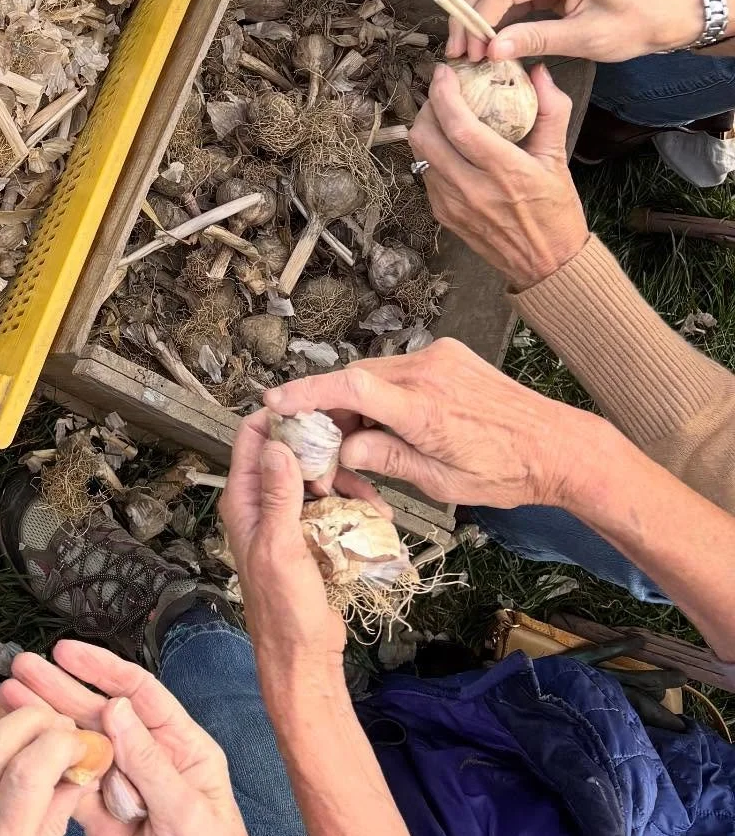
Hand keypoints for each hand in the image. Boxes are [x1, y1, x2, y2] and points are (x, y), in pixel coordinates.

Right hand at [1, 640, 300, 835]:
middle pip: (100, 716)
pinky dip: (47, 774)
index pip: (140, 695)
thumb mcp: (188, 816)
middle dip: (61, 690)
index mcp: (185, 751)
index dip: (102, 669)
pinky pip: (71, 792)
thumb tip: (118, 708)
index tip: (66, 652)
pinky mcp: (102, 827)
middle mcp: (151, 765)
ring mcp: (124, 795)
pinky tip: (22, 751)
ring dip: (47, 726)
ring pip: (79, 751)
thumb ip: (149, 764)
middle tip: (22, 669)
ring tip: (10, 698)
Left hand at [220, 418, 355, 680]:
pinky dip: (352, 505)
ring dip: (343, 481)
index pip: (251, 440)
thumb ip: (278, 496)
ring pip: (315, 480)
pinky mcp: (311, 537)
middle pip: (288, 454)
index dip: (278, 419)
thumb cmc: (284, 609)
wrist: (304, 655)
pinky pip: (331, 507)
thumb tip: (275, 444)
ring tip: (370, 494)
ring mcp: (287, 521)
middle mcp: (261, 505)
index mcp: (243, 502)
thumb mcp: (281, 547)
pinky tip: (376, 513)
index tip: (314, 410)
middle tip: (351, 452)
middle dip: (320, 449)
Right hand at [264, 338, 598, 512]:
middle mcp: (428, 371)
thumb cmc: (505, 473)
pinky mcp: (449, 353)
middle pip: (356, 378)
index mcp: (424, 409)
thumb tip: (342, 450)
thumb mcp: (440, 482)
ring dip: (356, 399)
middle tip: (314, 438)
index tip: (275, 401)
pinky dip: (382, 390)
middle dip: (328, 405)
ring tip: (356, 436)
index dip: (307, 391)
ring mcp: (440, 356)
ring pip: (375, 372)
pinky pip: (399, 368)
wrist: (559, 445)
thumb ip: (386, 459)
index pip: (351, 387)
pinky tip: (387, 419)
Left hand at [411, 62, 586, 289]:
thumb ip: (551, 110)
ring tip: (443, 117)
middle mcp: (473, 189)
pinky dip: (431, 154)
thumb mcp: (559, 159)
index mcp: (505, 172)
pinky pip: (425, 175)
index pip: (459, 125)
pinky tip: (448, 148)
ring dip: (426, 129)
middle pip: (426, 136)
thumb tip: (539, 72)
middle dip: (428, 106)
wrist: (546, 265)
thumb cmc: (556, 210)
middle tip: (442, 94)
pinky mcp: (444, 216)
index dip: (444, 94)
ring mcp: (453, 205)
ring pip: (419, 155)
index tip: (444, 73)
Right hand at [443, 0, 705, 63]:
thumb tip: (493, 50)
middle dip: (467, 14)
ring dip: (478, 14)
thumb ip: (537, 39)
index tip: (468, 52)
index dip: (477, 21)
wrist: (672, 10)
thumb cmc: (640, 21)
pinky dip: (496, 14)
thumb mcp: (588, 37)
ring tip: (471, 49)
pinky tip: (491, 39)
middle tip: (459, 51)